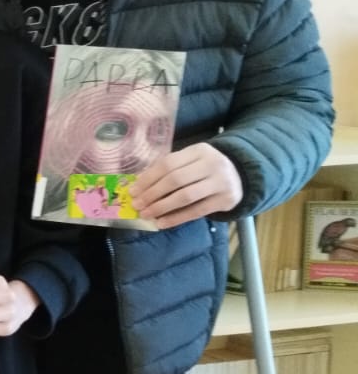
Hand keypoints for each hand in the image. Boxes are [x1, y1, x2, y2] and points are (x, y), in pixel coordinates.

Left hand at [128, 143, 243, 227]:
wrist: (240, 175)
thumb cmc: (205, 169)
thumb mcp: (190, 161)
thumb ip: (169, 169)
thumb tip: (139, 184)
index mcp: (199, 150)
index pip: (168, 164)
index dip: (148, 178)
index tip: (133, 190)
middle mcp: (212, 164)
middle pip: (175, 179)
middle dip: (152, 194)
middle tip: (137, 204)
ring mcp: (220, 182)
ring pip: (185, 196)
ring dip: (162, 207)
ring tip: (146, 214)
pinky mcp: (225, 200)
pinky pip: (196, 211)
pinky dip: (176, 218)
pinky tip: (162, 223)